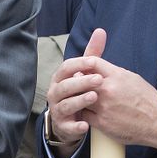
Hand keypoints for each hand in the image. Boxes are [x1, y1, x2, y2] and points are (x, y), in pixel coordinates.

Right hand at [45, 28, 108, 149]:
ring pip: (65, 105)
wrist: (70, 119)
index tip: (95, 62)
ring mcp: (57, 110)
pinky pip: (68, 127)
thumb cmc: (78, 91)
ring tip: (94, 97)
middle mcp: (55, 93)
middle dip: (81, 82)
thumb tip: (101, 30)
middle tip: (99, 79)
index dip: (79, 64)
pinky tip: (86, 125)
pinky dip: (76, 126)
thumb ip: (92, 54)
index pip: (66, 67)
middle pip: (65, 86)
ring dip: (79, 101)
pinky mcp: (63, 126)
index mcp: (60, 78)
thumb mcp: (85, 73)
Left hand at [46, 28, 156, 151]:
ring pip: (80, 98)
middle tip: (75, 84)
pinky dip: (84, 113)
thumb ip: (113, 73)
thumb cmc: (148, 100)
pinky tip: (88, 113)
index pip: (92, 62)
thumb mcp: (133, 78)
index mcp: (117, 75)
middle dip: (78, 81)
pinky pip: (84, 115)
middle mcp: (108, 89)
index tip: (81, 68)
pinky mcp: (102, 123)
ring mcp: (103, 107)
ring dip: (79, 98)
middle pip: (82, 80)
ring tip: (80, 99)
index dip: (83, 64)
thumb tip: (98, 70)